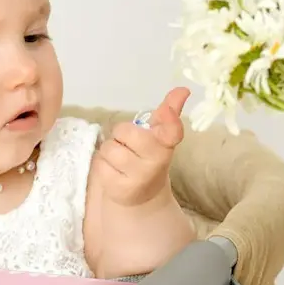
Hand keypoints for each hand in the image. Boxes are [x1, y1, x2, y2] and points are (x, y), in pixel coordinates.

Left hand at [93, 86, 189, 205]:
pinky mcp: (119, 189)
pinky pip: (100, 164)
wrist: (143, 195)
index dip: (169, 120)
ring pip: (109, 148)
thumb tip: (183, 89)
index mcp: (166, 146)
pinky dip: (103, 165)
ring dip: (111, 150)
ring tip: (122, 160)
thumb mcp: (160, 135)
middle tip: (129, 144)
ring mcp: (137, 178)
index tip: (167, 111)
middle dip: (122, 134)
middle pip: (125, 132)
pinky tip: (115, 171)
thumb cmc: (149, 156)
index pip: (171, 132)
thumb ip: (169, 111)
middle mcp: (155, 162)